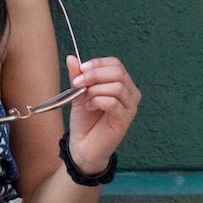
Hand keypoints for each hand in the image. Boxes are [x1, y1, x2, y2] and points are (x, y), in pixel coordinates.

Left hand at [65, 56, 140, 173]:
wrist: (82, 145)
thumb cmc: (84, 119)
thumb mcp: (78, 93)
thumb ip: (77, 76)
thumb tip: (71, 57)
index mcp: (121, 83)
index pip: (115, 64)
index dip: (97, 64)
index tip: (79, 71)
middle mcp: (130, 93)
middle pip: (118, 72)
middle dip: (94, 75)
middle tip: (78, 84)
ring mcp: (130, 107)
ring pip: (117, 86)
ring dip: (95, 90)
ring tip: (84, 99)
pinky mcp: (125, 119)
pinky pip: (113, 102)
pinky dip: (98, 101)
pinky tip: (89, 107)